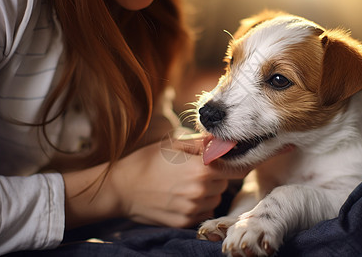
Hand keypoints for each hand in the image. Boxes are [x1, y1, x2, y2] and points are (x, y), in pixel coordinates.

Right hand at [111, 136, 248, 227]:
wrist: (121, 188)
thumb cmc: (148, 160)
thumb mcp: (174, 144)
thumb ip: (203, 143)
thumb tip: (224, 140)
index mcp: (202, 169)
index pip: (237, 169)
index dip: (239, 164)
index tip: (240, 160)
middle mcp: (201, 191)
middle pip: (225, 183)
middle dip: (216, 175)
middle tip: (195, 169)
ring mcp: (193, 209)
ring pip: (215, 198)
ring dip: (208, 191)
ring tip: (186, 183)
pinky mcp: (184, 222)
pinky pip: (204, 211)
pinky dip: (199, 205)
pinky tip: (182, 196)